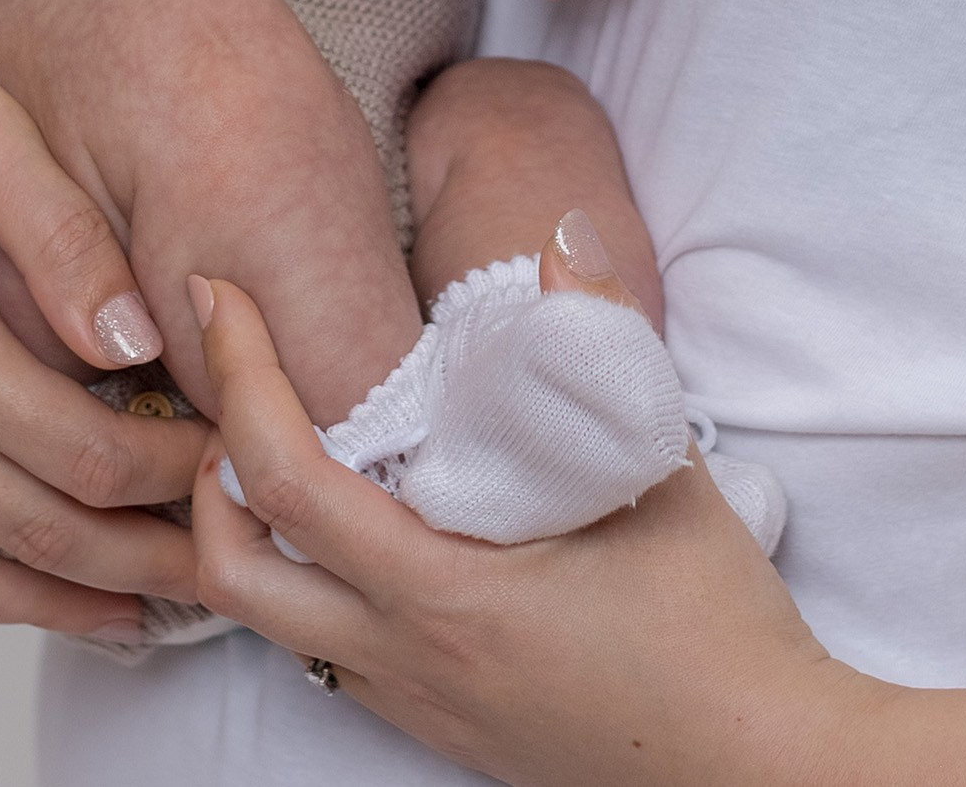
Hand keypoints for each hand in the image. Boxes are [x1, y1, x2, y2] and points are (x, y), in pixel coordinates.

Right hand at [0, 0, 207, 643]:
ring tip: (131, 608)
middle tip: (220, 568)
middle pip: (29, 532)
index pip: (82, 456)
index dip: (172, 475)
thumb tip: (141, 344)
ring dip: (46, 598)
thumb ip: (66, 240)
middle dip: (138, 562)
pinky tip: (10, 561)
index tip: (234, 462)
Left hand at [187, 262, 858, 786]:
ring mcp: (414, 700)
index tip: (222, 300)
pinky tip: (349, 523)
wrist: (762, 770)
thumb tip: (564, 233)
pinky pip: (324, 650)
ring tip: (276, 443)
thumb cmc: (718, 627)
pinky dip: (301, 577)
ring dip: (244, 529)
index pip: (287, 481)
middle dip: (203, 471)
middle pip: (229, 572)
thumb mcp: (663, 467)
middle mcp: (405, 657)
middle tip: (234, 386)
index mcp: (444, 593)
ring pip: (268, 621)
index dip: (239, 379)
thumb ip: (601, 340)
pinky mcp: (436, 723)